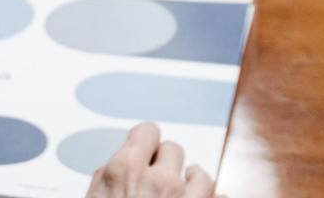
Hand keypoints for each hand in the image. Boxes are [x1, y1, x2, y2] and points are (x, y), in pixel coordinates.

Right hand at [85, 123, 218, 197]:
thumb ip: (104, 179)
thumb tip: (110, 169)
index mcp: (125, 170)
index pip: (146, 132)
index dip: (146, 142)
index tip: (147, 146)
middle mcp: (158, 181)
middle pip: (173, 149)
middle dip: (167, 161)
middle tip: (160, 174)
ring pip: (200, 173)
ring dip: (193, 179)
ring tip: (187, 187)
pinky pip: (219, 196)